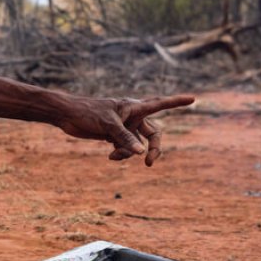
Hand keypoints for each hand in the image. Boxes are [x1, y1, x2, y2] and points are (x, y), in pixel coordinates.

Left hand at [57, 94, 194, 165]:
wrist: (67, 116)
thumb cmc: (87, 113)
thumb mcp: (108, 126)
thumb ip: (125, 139)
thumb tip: (141, 154)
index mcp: (133, 107)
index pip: (160, 104)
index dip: (176, 102)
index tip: (193, 98)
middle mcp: (132, 116)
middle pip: (153, 133)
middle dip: (154, 148)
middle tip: (149, 162)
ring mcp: (124, 126)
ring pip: (138, 144)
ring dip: (129, 152)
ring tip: (115, 155)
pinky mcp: (115, 135)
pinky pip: (126, 148)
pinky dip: (121, 153)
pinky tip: (111, 156)